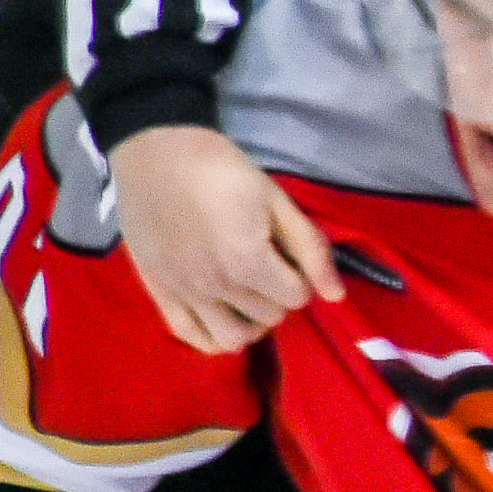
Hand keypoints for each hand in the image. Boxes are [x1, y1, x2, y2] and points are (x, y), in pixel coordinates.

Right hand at [109, 125, 342, 352]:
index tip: (286, 256)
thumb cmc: (221, 170)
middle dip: (277, 295)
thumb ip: (310, 248)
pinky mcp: (158, 292)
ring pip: (232, 339)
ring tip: (247, 295)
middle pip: (269, 316)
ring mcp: (184, 293)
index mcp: (249, 262)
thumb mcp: (275, 200)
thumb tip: (336, 296)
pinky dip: (211, 336)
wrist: (156, 152)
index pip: (296, 298)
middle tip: (266, 267)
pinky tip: (220, 314)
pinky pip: (190, 336)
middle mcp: (216, 286)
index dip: (299, 278)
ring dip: (249, 322)